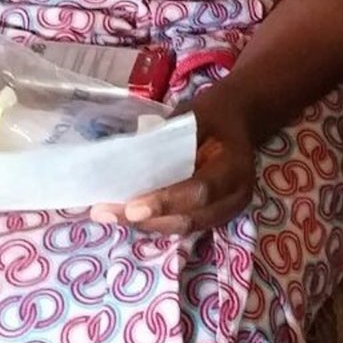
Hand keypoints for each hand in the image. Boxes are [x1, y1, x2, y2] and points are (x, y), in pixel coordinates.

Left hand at [91, 85, 255, 236]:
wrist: (238, 121)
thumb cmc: (212, 115)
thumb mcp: (192, 116)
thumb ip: (167, 139)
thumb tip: (127, 157)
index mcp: (234, 167)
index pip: (200, 192)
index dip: (165, 202)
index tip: (131, 209)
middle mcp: (234, 196)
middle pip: (188, 219)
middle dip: (145, 219)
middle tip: (105, 213)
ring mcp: (225, 211)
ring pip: (181, 227)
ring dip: (144, 223)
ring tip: (107, 214)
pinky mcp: (212, 216)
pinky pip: (180, 224)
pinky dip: (153, 221)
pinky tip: (124, 213)